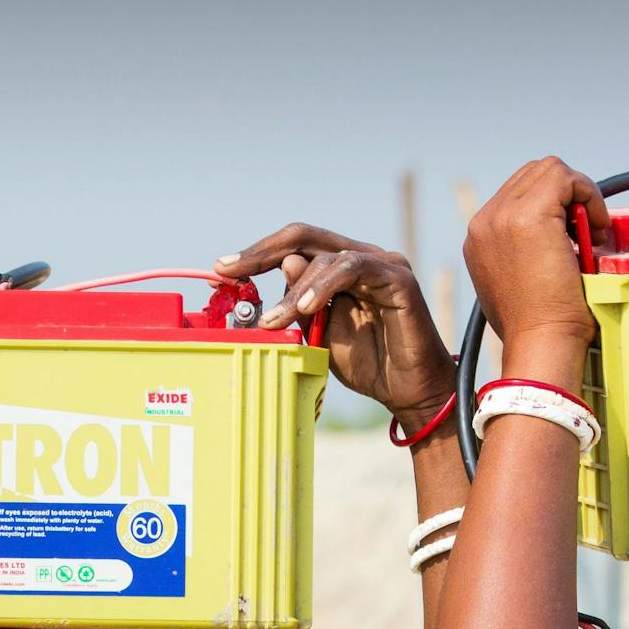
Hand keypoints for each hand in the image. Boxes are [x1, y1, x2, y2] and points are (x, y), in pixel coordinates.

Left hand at [212, 225, 453, 427]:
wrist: (408, 391)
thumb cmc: (368, 364)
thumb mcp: (318, 335)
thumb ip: (299, 305)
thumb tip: (282, 268)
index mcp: (338, 269)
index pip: (292, 247)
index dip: (255, 255)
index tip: (220, 271)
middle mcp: (359, 258)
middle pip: (303, 237)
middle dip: (260, 253)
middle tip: (228, 270)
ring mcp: (380, 263)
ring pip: (324, 256)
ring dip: (292, 289)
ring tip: (273, 320)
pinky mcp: (396, 277)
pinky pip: (353, 267)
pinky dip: (324, 285)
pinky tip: (305, 308)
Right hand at [463, 158, 609, 364]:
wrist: (538, 343)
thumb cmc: (535, 326)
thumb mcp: (518, 282)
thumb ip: (523, 251)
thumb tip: (554, 233)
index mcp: (480, 239)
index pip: (520, 192)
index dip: (555, 205)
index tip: (573, 235)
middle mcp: (484, 223)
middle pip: (534, 174)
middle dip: (567, 194)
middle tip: (587, 231)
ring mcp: (501, 217)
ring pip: (550, 170)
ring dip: (578, 194)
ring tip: (590, 232)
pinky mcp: (528, 216)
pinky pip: (566, 178)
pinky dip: (588, 196)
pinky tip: (594, 229)